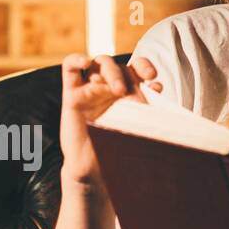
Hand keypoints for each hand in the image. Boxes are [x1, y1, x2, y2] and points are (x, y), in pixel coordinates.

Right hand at [59, 53, 160, 183]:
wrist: (95, 169)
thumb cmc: (118, 149)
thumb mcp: (137, 127)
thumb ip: (147, 107)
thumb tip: (158, 87)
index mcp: (127, 92)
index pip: (136, 67)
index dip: (144, 66)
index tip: (153, 78)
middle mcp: (109, 88)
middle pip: (120, 65)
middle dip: (128, 75)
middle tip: (130, 93)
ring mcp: (90, 90)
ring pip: (99, 63)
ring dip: (111, 71)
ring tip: (118, 90)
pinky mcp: (72, 95)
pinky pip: (69, 69)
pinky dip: (76, 59)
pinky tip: (85, 61)